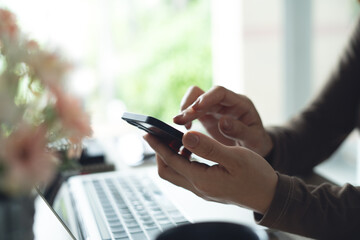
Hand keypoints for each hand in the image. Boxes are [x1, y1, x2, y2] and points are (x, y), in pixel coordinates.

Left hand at [143, 131, 277, 213]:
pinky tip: (191, 149)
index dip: (157, 146)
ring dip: (171, 156)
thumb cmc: (256, 176)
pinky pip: (186, 174)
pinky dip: (182, 161)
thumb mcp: (234, 157)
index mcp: (202, 179)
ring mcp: (202, 190)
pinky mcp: (207, 188)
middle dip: (159, 152)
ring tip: (176, 139)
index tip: (147, 132)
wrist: (269, 195)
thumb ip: (208, 147)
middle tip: (159, 135)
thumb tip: (185, 136)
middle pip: (167, 171)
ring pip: (175, 174)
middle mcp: (198, 187)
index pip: (171, 161)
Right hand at [173, 86, 272, 156]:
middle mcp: (226, 102)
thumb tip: (223, 122)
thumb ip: (240, 131)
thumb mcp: (254, 140)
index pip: (221, 92)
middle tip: (179, 120)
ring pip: (194, 99)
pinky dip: (186, 117)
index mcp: (240, 103)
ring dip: (185, 110)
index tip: (195, 109)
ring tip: (177, 123)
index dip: (207, 98)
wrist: (254, 148)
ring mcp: (215, 108)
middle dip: (190, 106)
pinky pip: (192, 110)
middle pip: (203, 94)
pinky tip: (185, 129)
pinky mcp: (207, 115)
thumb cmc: (256, 143)